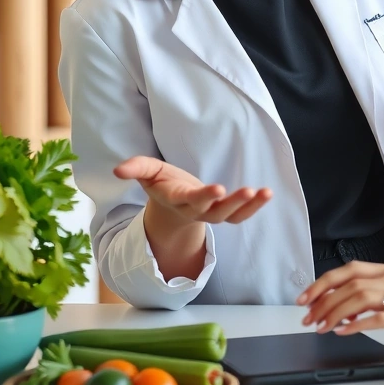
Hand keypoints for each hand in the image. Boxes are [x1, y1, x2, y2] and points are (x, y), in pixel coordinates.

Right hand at [114, 156, 271, 224]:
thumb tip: (117, 170)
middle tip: (247, 191)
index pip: (189, 199)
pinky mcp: (222, 212)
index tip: (218, 188)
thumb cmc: (162, 183)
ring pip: (229, 216)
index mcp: (177, 199)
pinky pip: (239, 215)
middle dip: (230, 203)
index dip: (203, 196)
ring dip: (247, 206)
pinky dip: (253, 207)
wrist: (171, 203)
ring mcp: (210, 213)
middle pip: (213, 211)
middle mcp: (195, 209)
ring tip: (264, 193)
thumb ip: (136, 168)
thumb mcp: (148, 172)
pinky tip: (266, 193)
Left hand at [296, 261, 383, 358]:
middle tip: (308, 316)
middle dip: (323, 300)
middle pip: (351, 283)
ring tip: (321, 326)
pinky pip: (378, 318)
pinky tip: (343, 332)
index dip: (324, 281)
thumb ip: (377, 296)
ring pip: (360, 298)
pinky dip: (356, 324)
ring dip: (335, 312)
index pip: (350, 270)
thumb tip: (344, 305)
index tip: (306, 297)